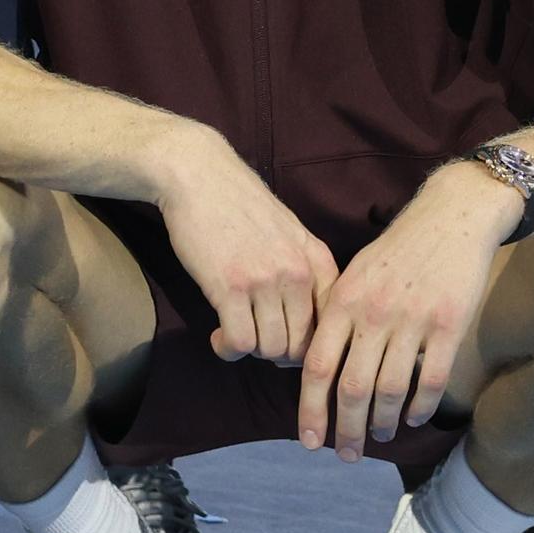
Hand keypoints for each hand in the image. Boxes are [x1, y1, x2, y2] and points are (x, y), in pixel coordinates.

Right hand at [152, 128, 337, 367]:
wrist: (200, 176)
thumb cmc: (241, 206)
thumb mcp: (290, 233)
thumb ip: (305, 272)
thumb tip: (309, 327)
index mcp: (318, 260)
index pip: (333, 324)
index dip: (312, 347)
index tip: (289, 346)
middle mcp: (299, 272)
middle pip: (301, 346)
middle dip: (278, 355)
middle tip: (257, 341)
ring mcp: (266, 280)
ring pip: (270, 348)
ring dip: (251, 352)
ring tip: (236, 337)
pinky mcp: (230, 286)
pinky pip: (240, 342)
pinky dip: (228, 349)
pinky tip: (219, 337)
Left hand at [296, 164, 522, 458]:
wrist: (452, 216)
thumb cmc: (399, 250)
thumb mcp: (356, 273)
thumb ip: (335, 316)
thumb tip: (316, 369)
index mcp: (343, 300)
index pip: (318, 367)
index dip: (311, 410)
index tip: (310, 441)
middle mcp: (373, 313)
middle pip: (352, 388)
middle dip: (346, 429)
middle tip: (347, 454)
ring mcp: (412, 319)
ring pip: (391, 390)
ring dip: (384, 423)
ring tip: (381, 436)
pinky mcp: (449, 324)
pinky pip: (430, 380)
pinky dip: (420, 407)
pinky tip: (415, 418)